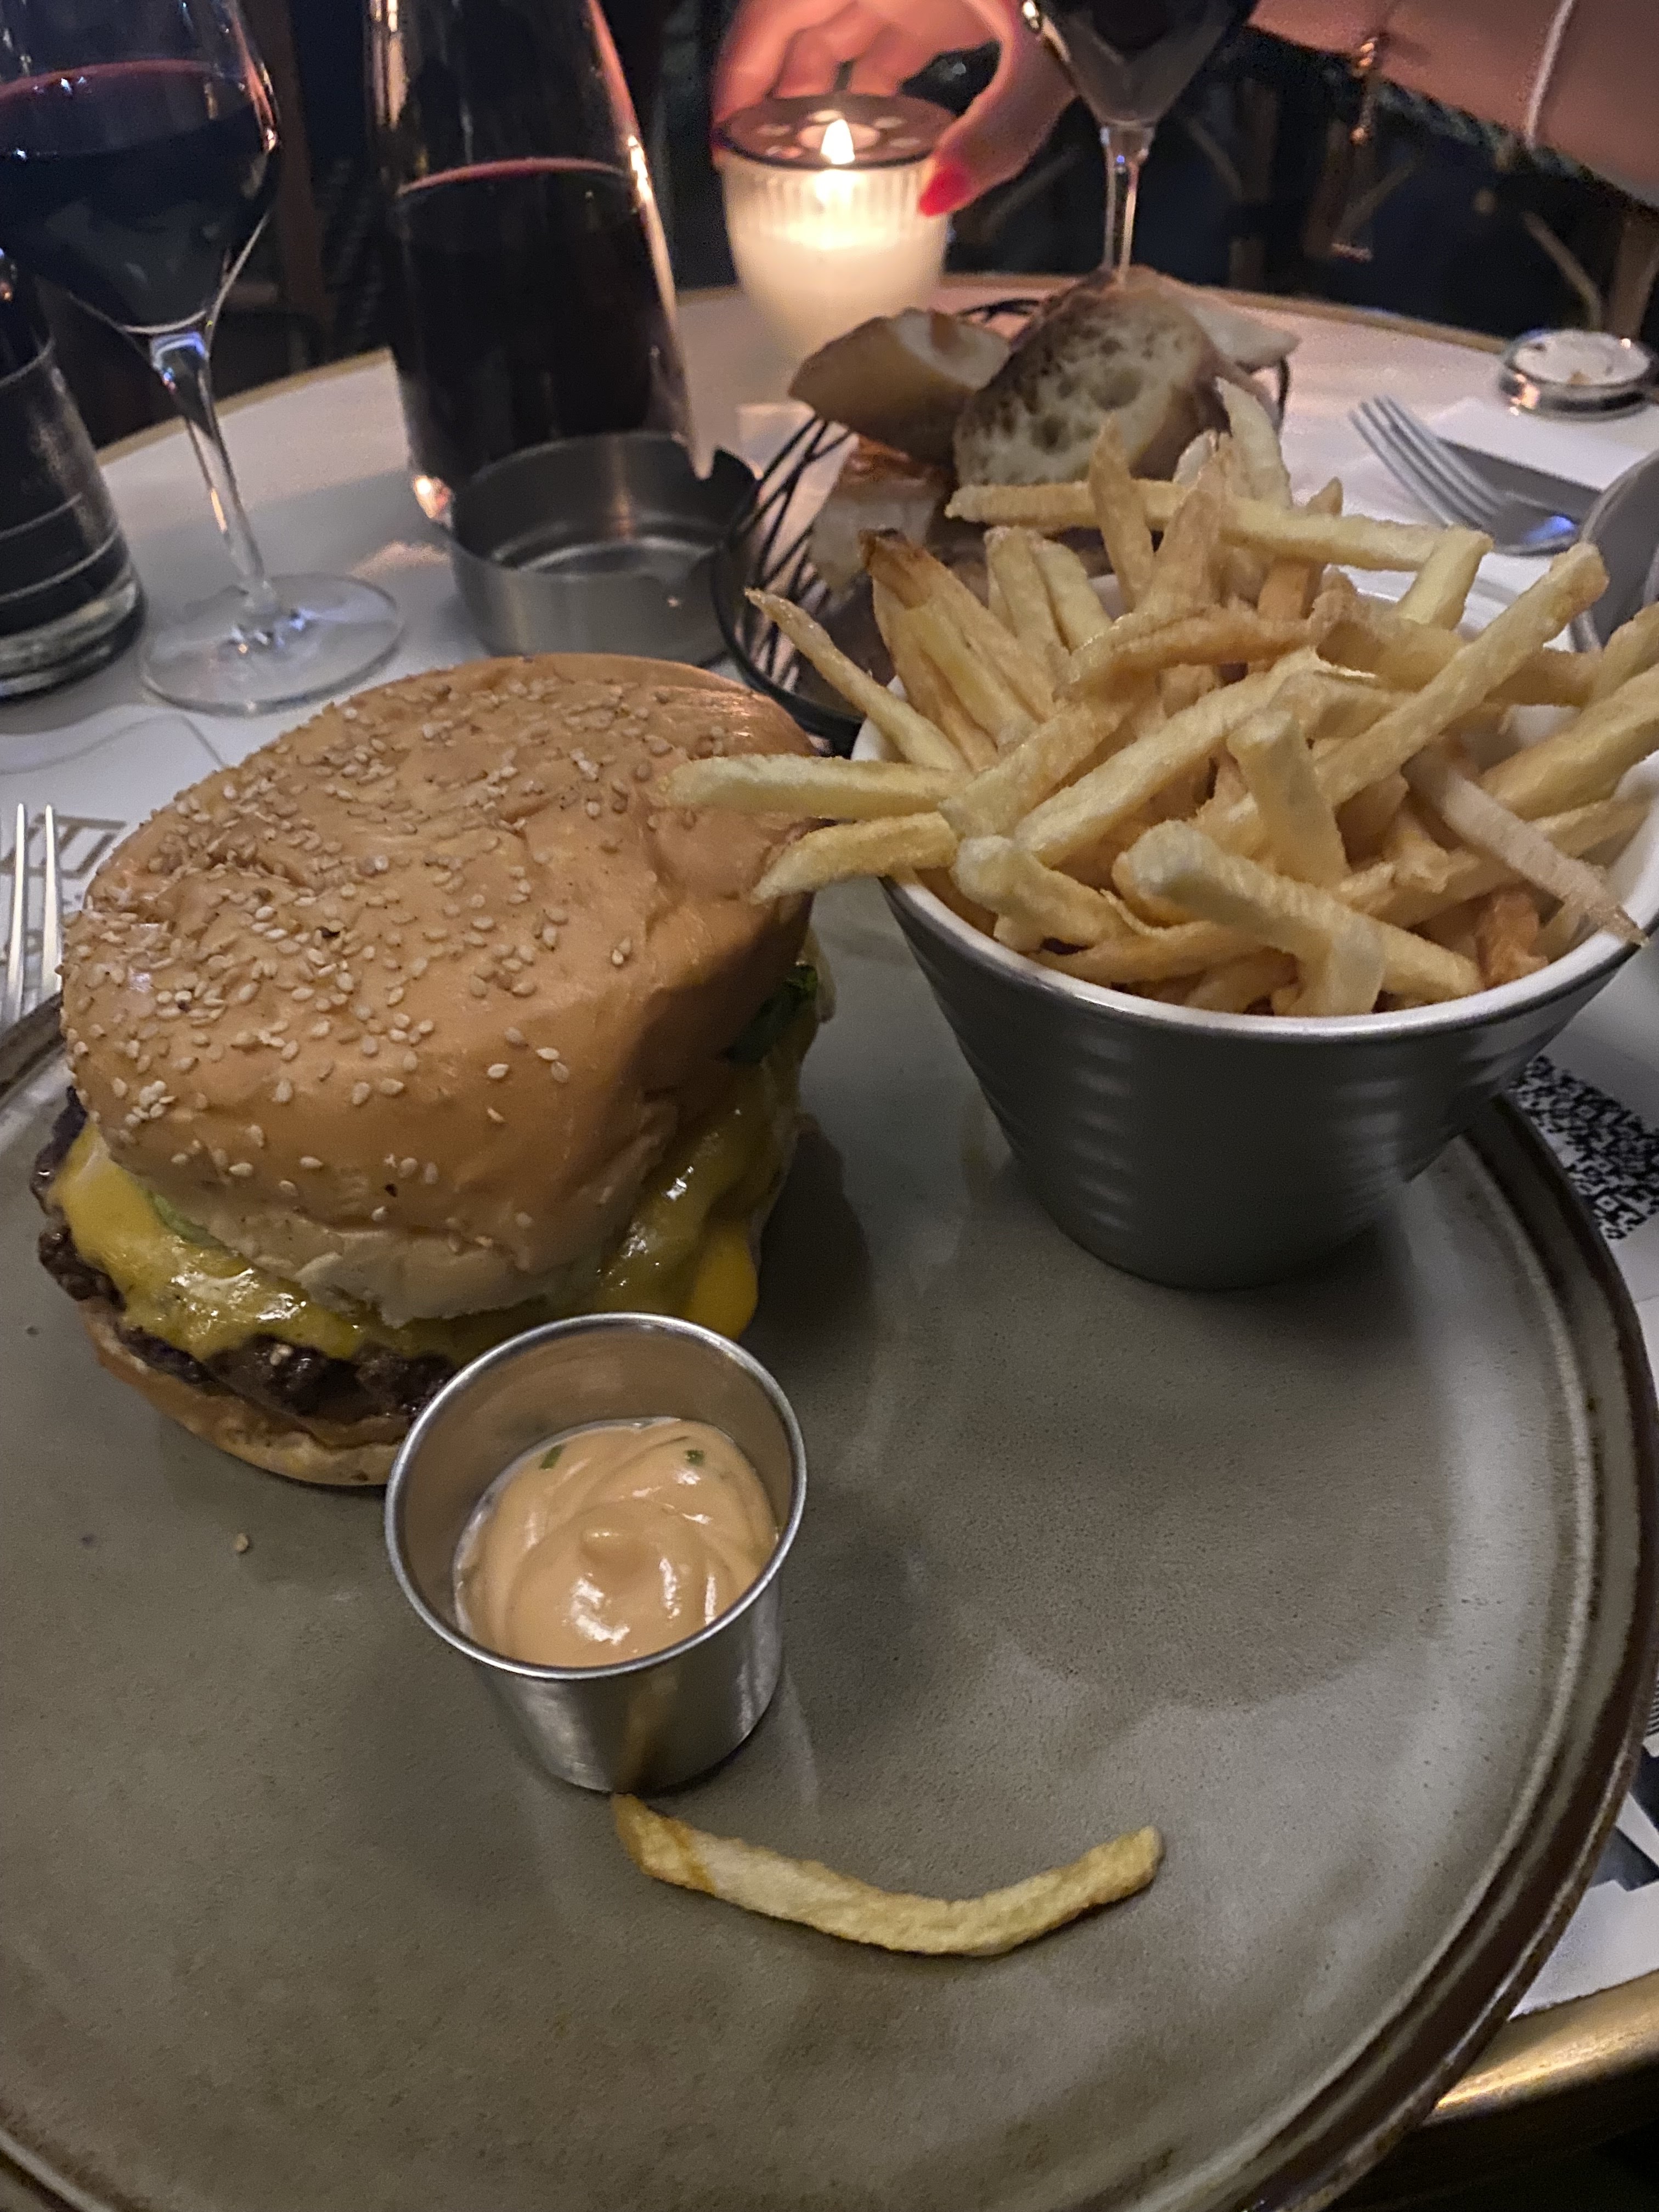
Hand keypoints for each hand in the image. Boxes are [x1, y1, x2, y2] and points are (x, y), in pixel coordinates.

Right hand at [711, 0, 1075, 215]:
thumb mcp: (1037, 52)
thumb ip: (995, 127)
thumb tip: (938, 200)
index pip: (769, 16)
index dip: (737, 79)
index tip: (724, 146)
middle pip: (797, 28)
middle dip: (776, 100)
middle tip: (763, 176)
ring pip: (841, 34)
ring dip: (828, 99)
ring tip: (817, 175)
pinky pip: (890, 38)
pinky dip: (879, 88)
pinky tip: (885, 146)